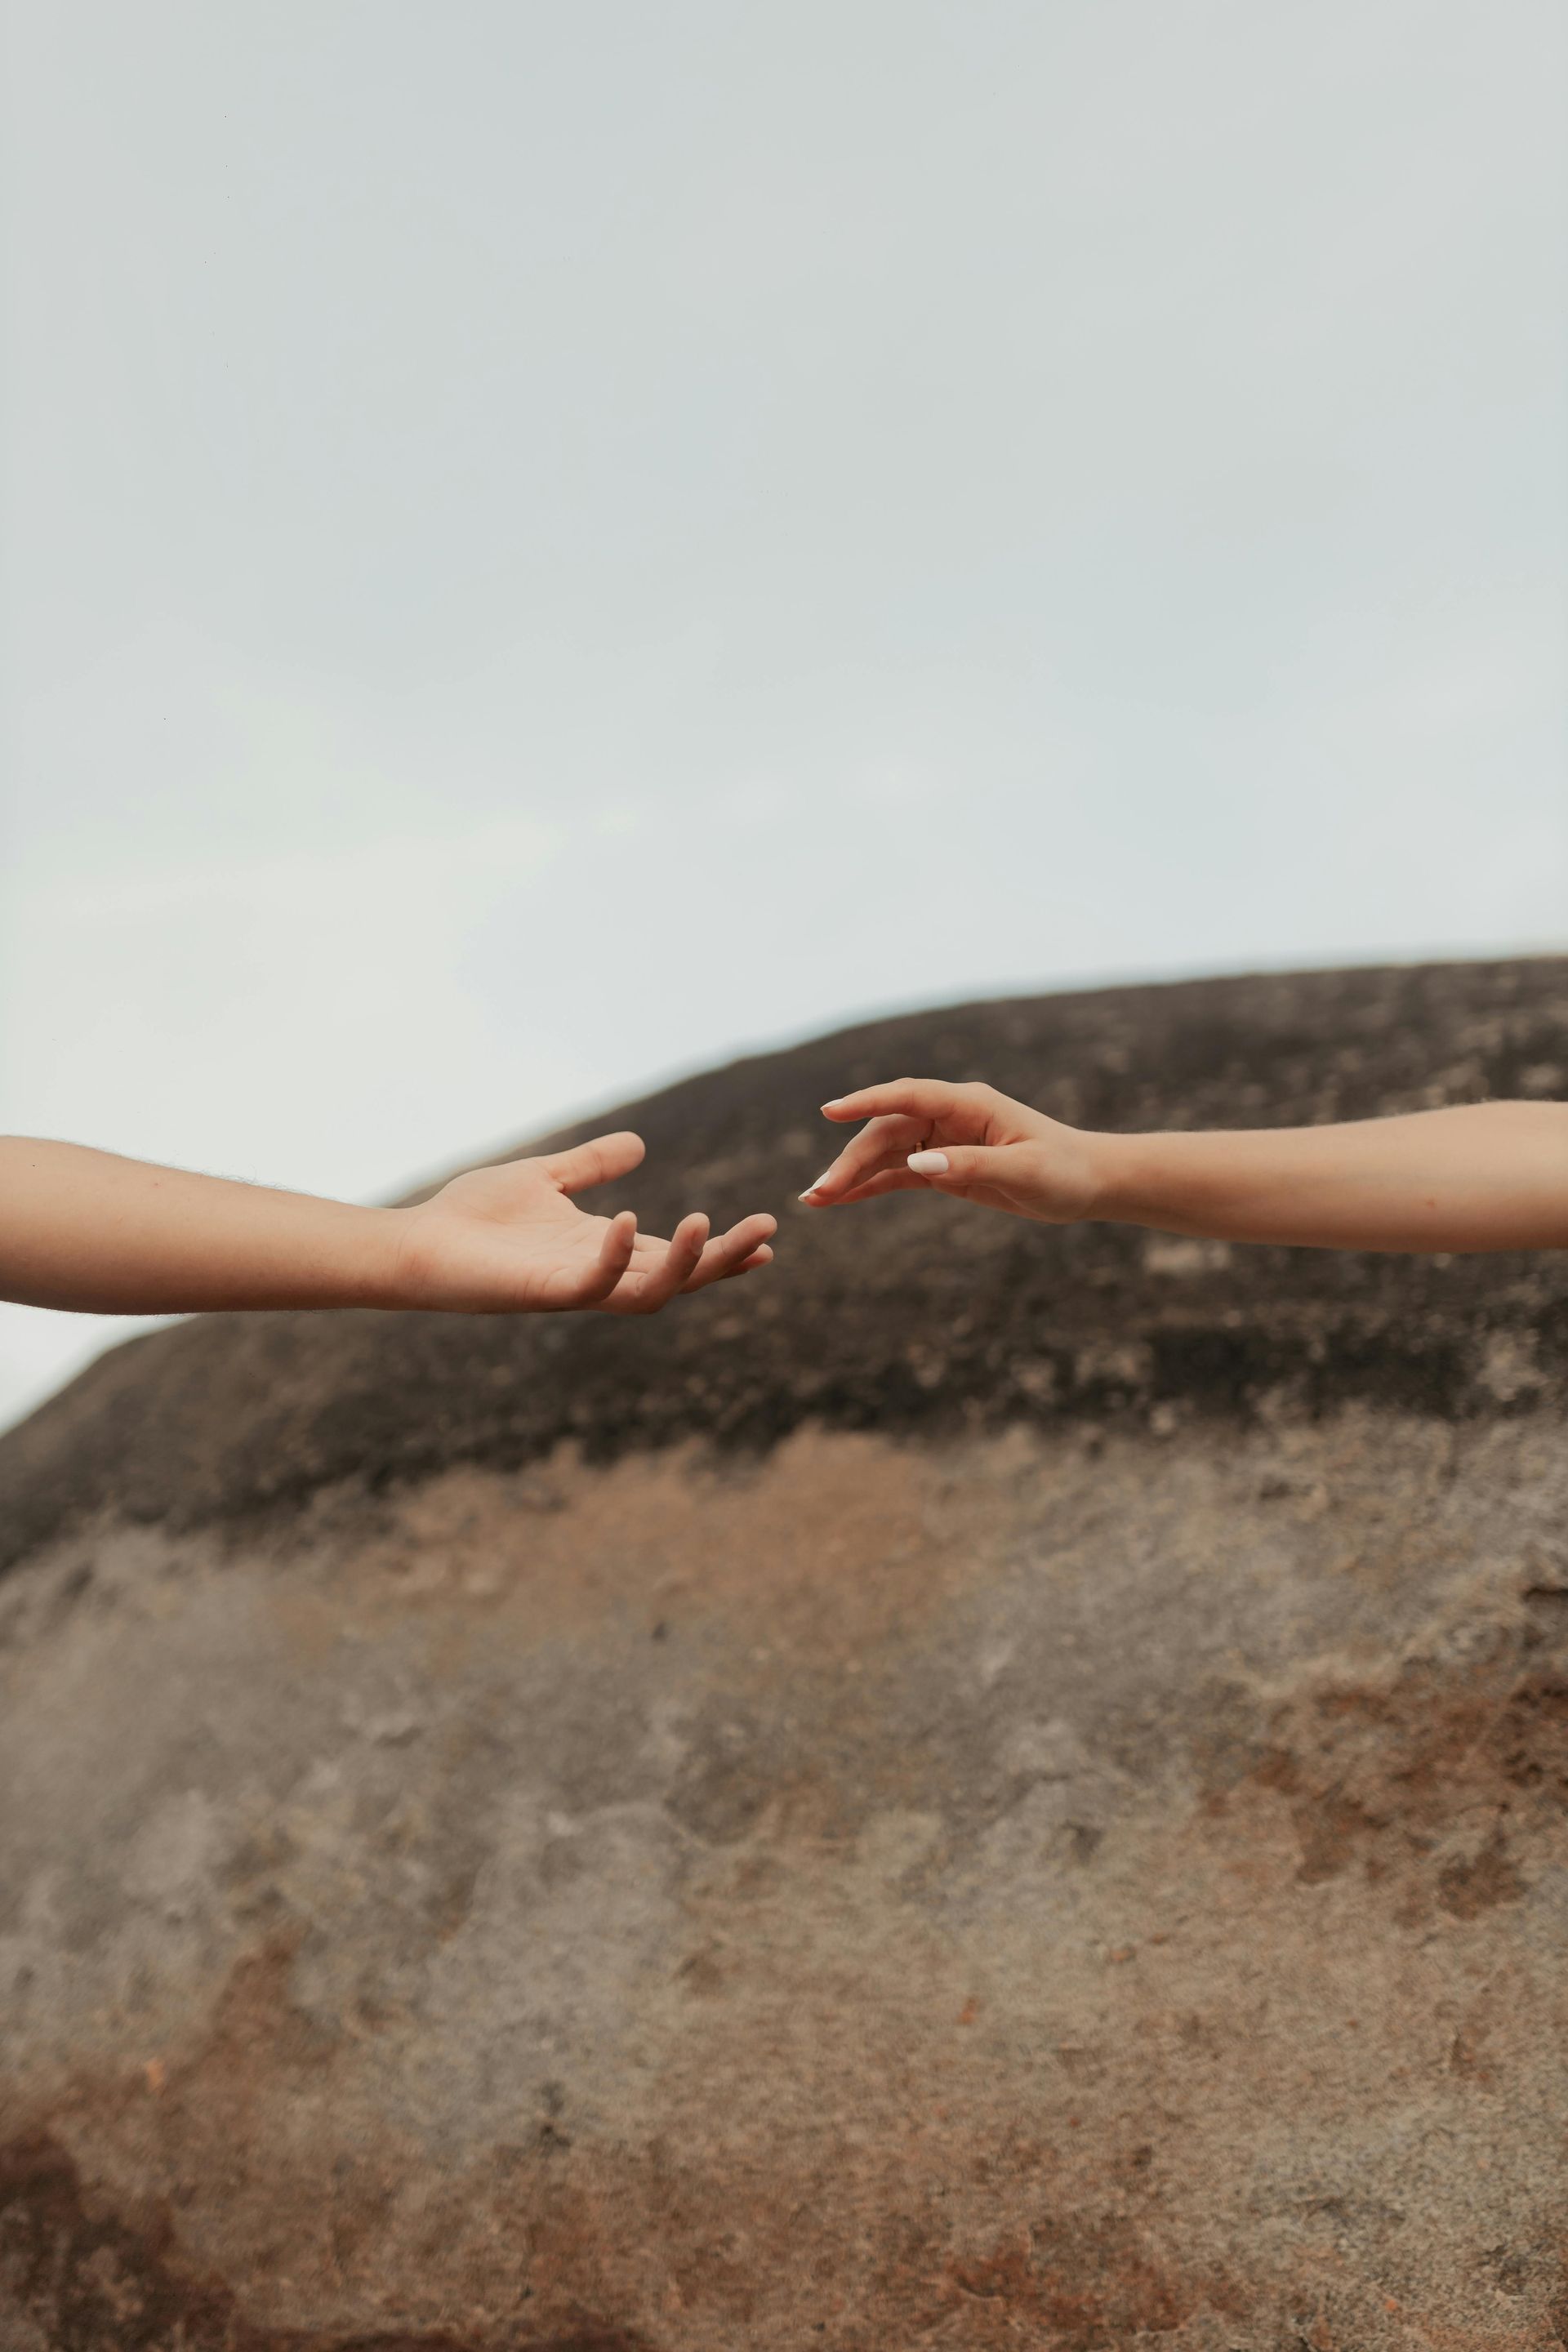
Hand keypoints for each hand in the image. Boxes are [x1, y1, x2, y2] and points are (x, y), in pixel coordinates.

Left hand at [395, 1132, 775, 1313]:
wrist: (416, 1243)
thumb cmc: (472, 1217)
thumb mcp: (545, 1177)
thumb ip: (591, 1165)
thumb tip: (639, 1145)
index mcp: (604, 1249)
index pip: (676, 1256)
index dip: (721, 1250)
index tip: (767, 1235)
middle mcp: (597, 1273)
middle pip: (679, 1279)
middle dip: (724, 1259)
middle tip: (766, 1231)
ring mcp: (573, 1287)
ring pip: (649, 1294)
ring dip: (684, 1265)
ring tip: (707, 1224)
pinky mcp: (544, 1293)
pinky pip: (593, 1285)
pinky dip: (616, 1256)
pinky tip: (629, 1220)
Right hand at [798, 1079, 1104, 1225]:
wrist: (1089, 1183)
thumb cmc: (1065, 1170)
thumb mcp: (1024, 1170)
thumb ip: (971, 1164)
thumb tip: (916, 1164)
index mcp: (970, 1104)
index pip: (909, 1096)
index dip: (868, 1101)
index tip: (830, 1112)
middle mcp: (950, 1117)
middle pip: (887, 1131)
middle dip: (850, 1159)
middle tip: (818, 1193)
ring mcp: (943, 1141)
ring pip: (885, 1153)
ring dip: (851, 1173)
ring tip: (814, 1200)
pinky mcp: (943, 1167)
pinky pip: (897, 1174)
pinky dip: (868, 1185)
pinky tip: (839, 1200)